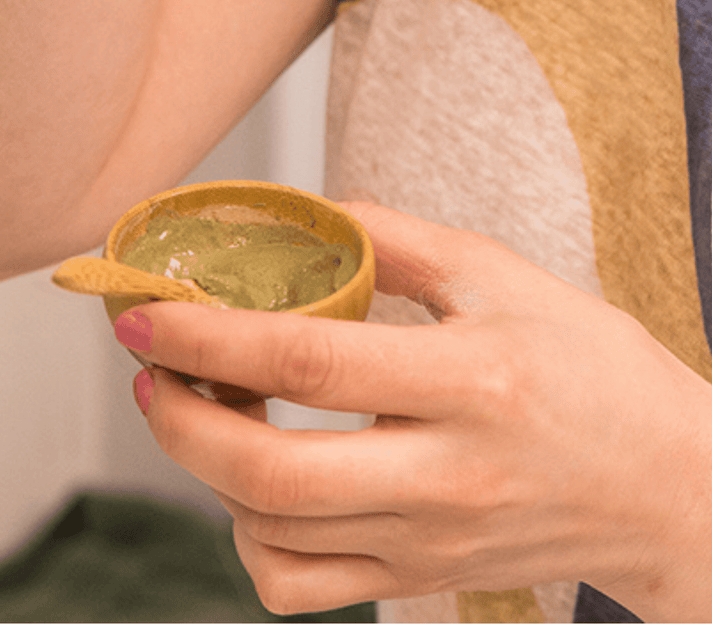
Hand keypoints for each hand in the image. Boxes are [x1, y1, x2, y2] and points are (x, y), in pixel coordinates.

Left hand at [114, 202, 711, 620]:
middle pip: (269, 473)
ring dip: (205, 469)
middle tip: (149, 369)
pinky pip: (302, 588)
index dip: (206, 337)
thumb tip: (303, 214)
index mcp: (470, 380)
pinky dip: (249, 538)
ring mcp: (428, 541)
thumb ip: (396, 238)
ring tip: (204, 407)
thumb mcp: (503, 275)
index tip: (142, 312)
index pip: (306, 362)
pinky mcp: (418, 578)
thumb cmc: (590, 365)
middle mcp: (445, 475)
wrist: (670, 483)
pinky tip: (255, 483)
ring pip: (271, 535)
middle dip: (177, 419)